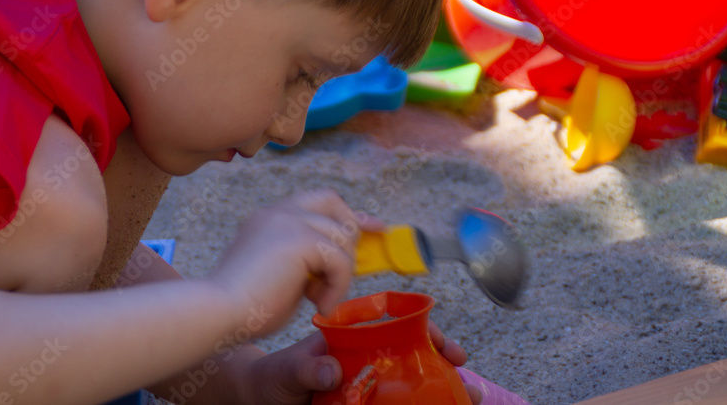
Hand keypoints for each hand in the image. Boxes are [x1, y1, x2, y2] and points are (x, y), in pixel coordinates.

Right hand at [208, 189, 382, 338]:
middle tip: (352, 266)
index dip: (347, 213)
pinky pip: (339, 259)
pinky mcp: (299, 238)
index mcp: (270, 219)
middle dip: (351, 229)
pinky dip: (337, 286)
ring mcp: (288, 220)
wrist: (217, 313)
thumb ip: (307, 262)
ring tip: (319, 299)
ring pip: (341, 237)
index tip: (372, 227)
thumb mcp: (283, 276)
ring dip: (340, 273)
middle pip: (332, 201)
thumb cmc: (244, 308)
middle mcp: (278, 212)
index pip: (317, 202)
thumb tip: (342, 261)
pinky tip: (318, 305)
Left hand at [232, 327, 481, 404]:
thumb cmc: (272, 379)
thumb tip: (330, 370)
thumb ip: (306, 370)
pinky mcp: (362, 401)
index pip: (400, 329)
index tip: (449, 351)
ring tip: (466, 400)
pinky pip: (394, 401)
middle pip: (415, 359)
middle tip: (469, 386)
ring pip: (411, 384)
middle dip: (445, 370)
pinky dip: (417, 402)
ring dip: (438, 391)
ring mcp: (367, 384)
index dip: (429, 338)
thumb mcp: (286, 373)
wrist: (257, 398)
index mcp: (354, 338)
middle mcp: (366, 358)